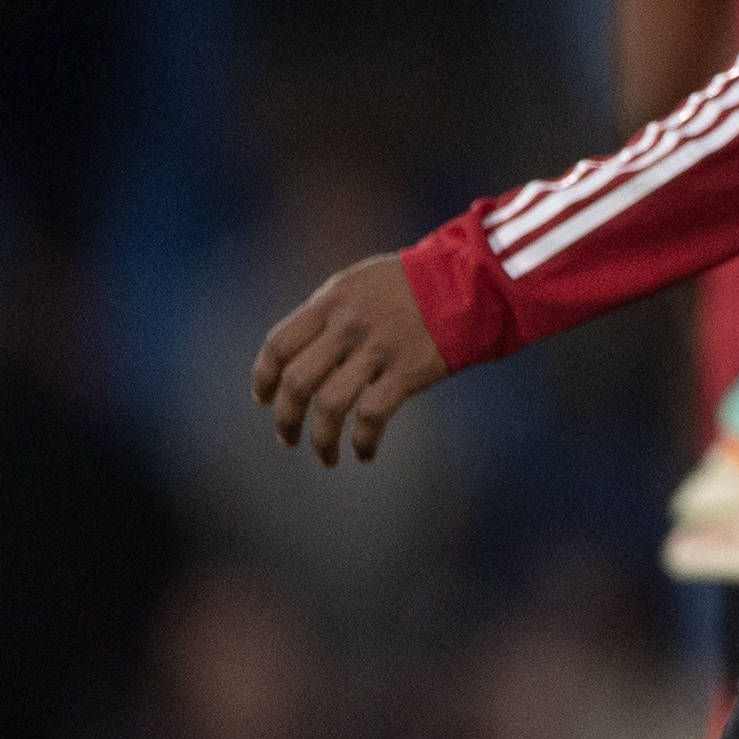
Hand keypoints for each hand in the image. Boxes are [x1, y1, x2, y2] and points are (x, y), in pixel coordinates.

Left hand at [254, 254, 447, 464]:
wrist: (474, 282)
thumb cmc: (416, 284)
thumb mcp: (362, 283)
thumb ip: (330, 313)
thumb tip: (302, 356)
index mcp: (332, 301)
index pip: (279, 344)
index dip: (263, 378)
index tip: (264, 400)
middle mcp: (350, 325)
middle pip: (298, 381)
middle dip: (286, 418)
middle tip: (288, 437)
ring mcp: (379, 348)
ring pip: (330, 405)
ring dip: (320, 439)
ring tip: (325, 456)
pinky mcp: (408, 370)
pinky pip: (372, 416)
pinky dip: (363, 442)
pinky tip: (364, 454)